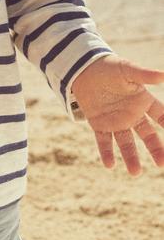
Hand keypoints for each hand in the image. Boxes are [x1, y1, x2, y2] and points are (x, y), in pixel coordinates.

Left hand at [71, 54, 163, 174]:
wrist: (84, 69)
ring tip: (135, 173)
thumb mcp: (127, 69)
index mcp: (142, 101)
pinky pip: (104, 141)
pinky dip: (106, 153)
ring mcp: (116, 121)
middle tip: (161, 163)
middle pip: (148, 135)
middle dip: (156, 149)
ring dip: (131, 157)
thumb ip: (144, 75)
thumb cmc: (109, 67)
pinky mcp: (99, 124)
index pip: (161, 116)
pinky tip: (109, 164)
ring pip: (126, 143)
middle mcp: (132, 115)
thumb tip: (163, 75)